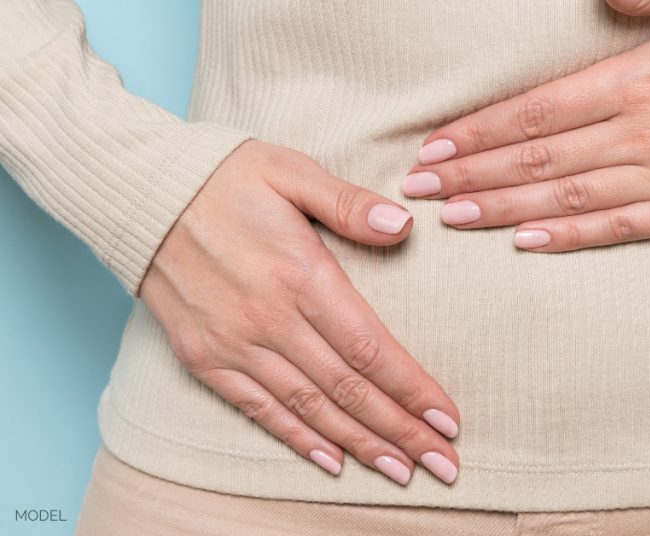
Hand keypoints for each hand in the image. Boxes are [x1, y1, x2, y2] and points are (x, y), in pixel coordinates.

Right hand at [139, 140, 460, 484]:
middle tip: (443, 463)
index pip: (371, 349)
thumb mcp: (291, 172)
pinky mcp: (205, 358)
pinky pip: (258, 409)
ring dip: (360, 445)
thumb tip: (404, 225)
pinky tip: (332, 462)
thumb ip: (349, 204)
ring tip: (401, 470)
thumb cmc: (224, 177)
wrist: (138, 193)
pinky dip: (297, 438)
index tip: (448, 419)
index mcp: (301, 275)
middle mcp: (270, 320)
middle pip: (349, 391)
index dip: (413, 389)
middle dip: (401, 431)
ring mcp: (234, 344)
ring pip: (310, 409)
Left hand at [402, 0, 649, 250]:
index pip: (537, 111)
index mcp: (638, 80)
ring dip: (504, 211)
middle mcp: (642, 133)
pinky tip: (526, 245)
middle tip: (421, 188)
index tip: (436, 146)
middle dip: (473, 175)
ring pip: (567, 199)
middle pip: (538, 160)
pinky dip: (570, 240)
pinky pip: (619, 230)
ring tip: (454, 217)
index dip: (480, 132)